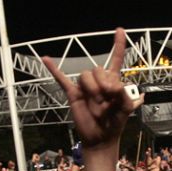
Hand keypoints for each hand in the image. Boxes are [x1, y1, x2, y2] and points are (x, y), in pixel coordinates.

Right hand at [42, 28, 142, 151]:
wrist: (101, 139)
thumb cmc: (115, 124)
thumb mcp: (126, 109)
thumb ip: (125, 94)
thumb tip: (115, 85)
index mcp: (113, 82)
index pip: (116, 59)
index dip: (118, 45)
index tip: (119, 30)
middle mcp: (99, 82)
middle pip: (98, 69)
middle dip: (103, 85)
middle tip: (106, 102)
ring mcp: (86, 87)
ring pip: (85, 75)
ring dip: (92, 89)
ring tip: (96, 105)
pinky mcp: (73, 94)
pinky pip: (62, 79)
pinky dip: (54, 69)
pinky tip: (45, 59)